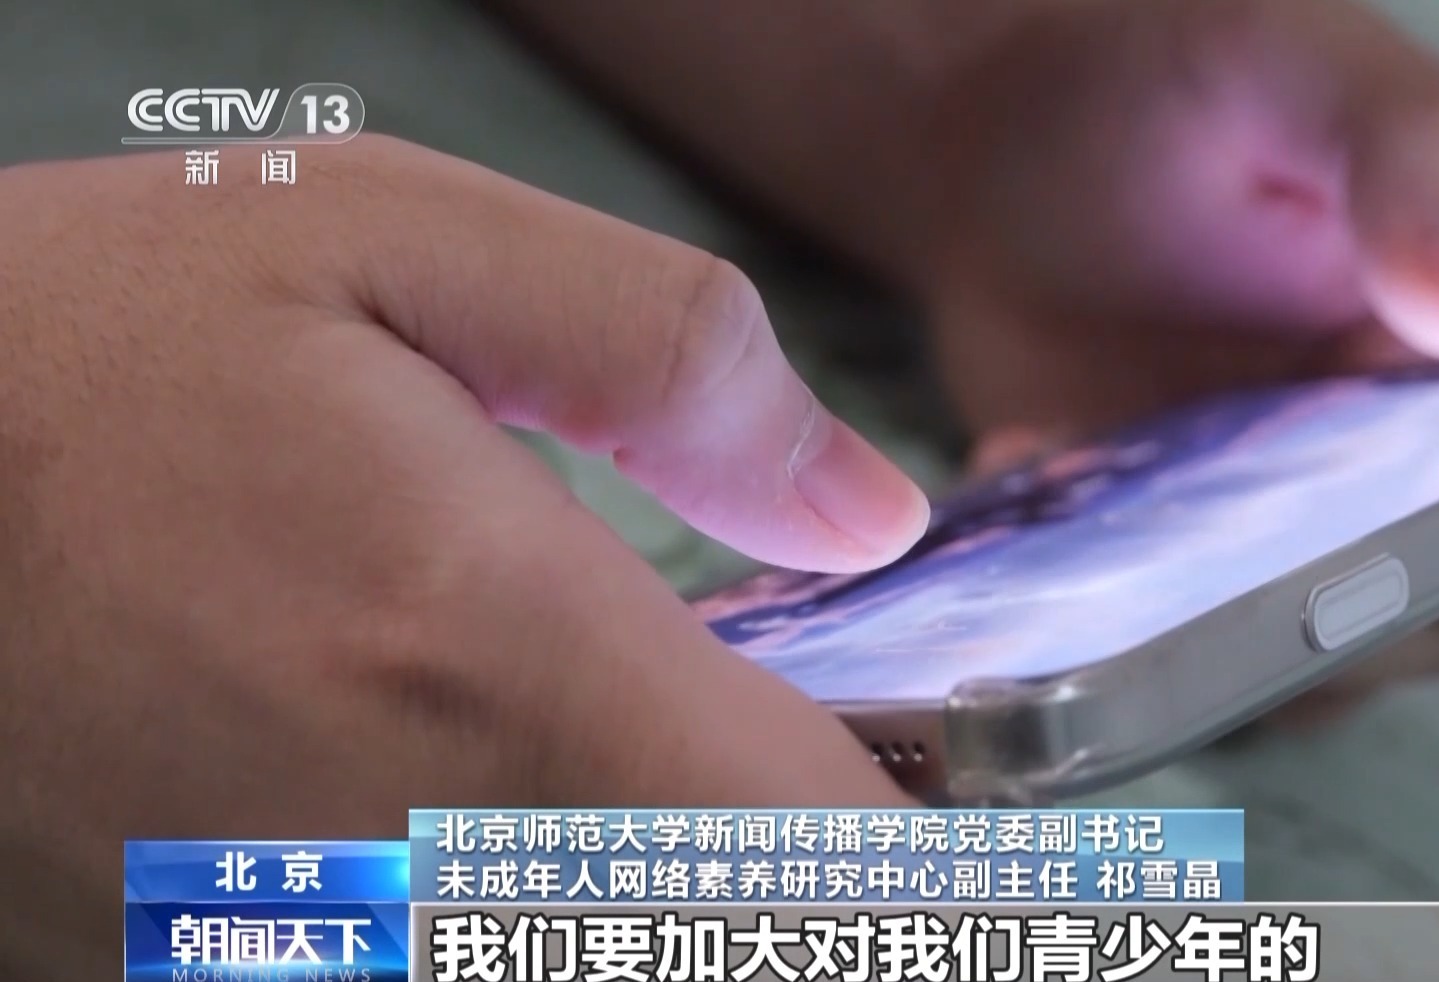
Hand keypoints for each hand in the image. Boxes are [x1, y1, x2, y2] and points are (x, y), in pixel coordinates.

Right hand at [0, 137, 927, 974]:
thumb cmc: (78, 349)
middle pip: (736, 926)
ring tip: (633, 745)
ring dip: (669, 869)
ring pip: (601, 942)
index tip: (964, 782)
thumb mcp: (380, 239)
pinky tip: (489, 782)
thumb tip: (863, 501)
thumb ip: (666, 360)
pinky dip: (526, 889)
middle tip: (790, 741)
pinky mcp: (224, 958)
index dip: (944, 839)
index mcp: (501, 660)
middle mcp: (420, 857)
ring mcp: (317, 940)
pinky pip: (461, 947)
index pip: (839, 854)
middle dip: (807, 852)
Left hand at [914, 0, 1438, 721]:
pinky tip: (1081, 526)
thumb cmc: (1185, 81)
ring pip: (1363, 666)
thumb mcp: (1307, 69)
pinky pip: (1225, 671)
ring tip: (1152, 512)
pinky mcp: (1209, 573)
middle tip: (1266, 511)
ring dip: (1266, 630)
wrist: (1006, 139)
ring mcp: (1332, 530)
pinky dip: (1162, 634)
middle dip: (1398, 596)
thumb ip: (1417, 159)